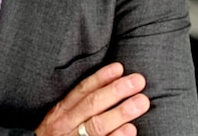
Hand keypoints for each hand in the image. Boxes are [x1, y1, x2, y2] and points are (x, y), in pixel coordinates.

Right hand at [35, 63, 149, 135]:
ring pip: (97, 126)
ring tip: (141, 102)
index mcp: (61, 111)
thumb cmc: (56, 135)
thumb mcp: (60, 117)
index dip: (101, 78)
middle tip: (138, 81)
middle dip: (116, 91)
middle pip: (92, 105)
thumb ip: (78, 104)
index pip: (82, 91)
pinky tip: (131, 130)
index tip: (119, 68)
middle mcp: (66, 124)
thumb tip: (109, 84)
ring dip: (121, 113)